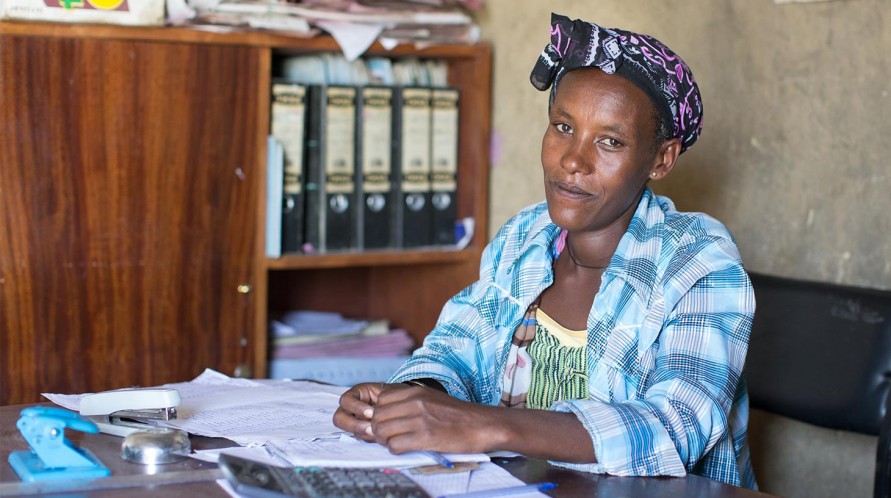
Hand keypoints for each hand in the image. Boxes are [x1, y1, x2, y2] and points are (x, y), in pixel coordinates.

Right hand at [333, 382, 396, 440]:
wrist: (403, 404)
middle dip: (355, 424)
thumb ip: (381, 400)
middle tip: (371, 428)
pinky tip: (379, 436)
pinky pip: (358, 437)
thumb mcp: (388, 393)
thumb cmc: (395, 395)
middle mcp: (350, 408)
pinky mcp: (360, 431)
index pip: (346, 400)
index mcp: (356, 394)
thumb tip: (375, 415)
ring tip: (377, 433)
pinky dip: (368, 438)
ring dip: (362, 432)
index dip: (357, 408)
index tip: (372, 413)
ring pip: (348, 430)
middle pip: (339, 418)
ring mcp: (354, 421)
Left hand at [369, 385, 496, 454]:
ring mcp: (419, 419)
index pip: (380, 400)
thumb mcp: (431, 398)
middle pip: (377, 417)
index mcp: (415, 391)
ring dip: (385, 440)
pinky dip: (395, 449)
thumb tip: (386, 412)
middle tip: (387, 436)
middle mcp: (415, 402)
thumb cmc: (457, 414)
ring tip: (396, 442)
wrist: (482, 424)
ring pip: (382, 431)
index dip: (378, 413)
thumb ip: (409, 401)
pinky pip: (395, 445)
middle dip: (378, 429)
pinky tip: (405, 448)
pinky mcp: (425, 437)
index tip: (386, 421)